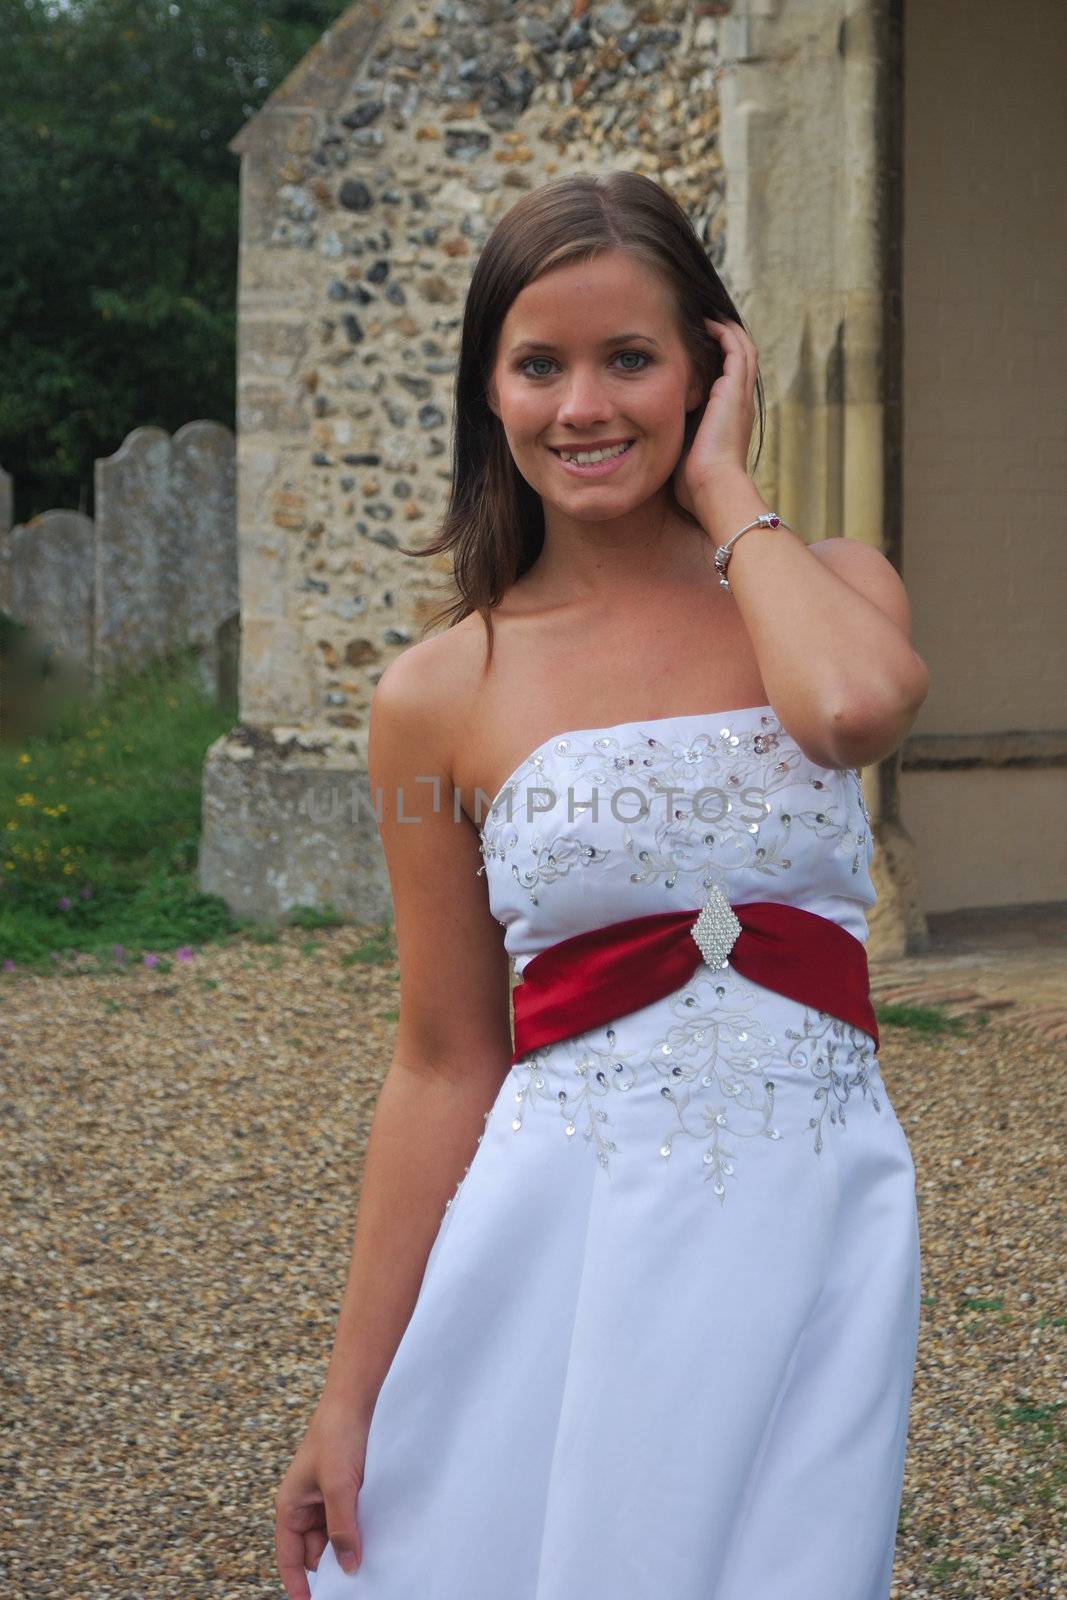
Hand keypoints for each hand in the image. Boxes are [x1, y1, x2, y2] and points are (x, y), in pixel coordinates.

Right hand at [275, 1399, 369, 1597]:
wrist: (354, 1400)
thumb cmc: (337, 1436)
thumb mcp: (339, 1486)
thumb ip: (342, 1528)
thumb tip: (348, 1567)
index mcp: (291, 1507)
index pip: (290, 1558)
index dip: (299, 1586)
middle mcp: (306, 1507)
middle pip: (315, 1553)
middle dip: (332, 1568)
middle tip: (356, 1584)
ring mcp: (326, 1499)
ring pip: (335, 1538)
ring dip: (349, 1548)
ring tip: (369, 1563)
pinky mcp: (346, 1491)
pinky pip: (349, 1521)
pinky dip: (359, 1531)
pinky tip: (375, 1539)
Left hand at [673, 316, 758, 517]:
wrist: (713, 488)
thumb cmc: (695, 483)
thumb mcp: (683, 453)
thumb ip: (675, 435)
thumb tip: (648, 433)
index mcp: (730, 419)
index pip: (729, 380)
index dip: (717, 361)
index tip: (697, 349)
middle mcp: (740, 404)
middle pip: (740, 360)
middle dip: (724, 339)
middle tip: (705, 323)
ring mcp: (740, 396)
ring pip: (742, 349)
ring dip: (726, 330)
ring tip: (708, 316)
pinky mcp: (734, 390)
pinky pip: (736, 349)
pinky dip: (724, 333)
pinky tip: (708, 323)